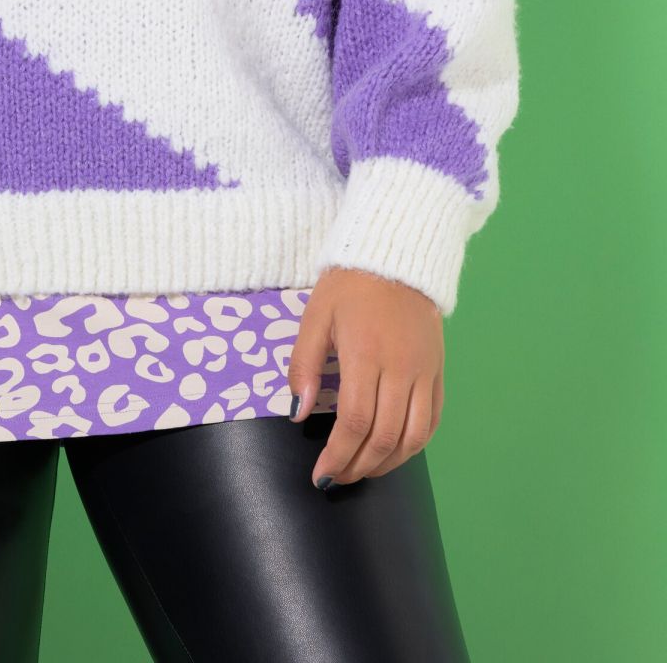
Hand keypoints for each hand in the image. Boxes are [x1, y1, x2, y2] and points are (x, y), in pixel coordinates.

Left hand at [287, 266, 444, 487]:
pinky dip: (415, 444)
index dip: (338, 456)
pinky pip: (432, 420)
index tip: (322, 474)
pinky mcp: (438, 371)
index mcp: (366, 356)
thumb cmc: (349, 285)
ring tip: (363, 470)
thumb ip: (304, 366)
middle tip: (337, 478)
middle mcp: (400, 370)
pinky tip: (395, 451)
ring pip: (414, 437)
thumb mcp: (315, 317)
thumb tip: (297, 413)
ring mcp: (424, 372)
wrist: (395, 256)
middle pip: (384, 437)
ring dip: (387, 464)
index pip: (355, 424)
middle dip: (358, 467)